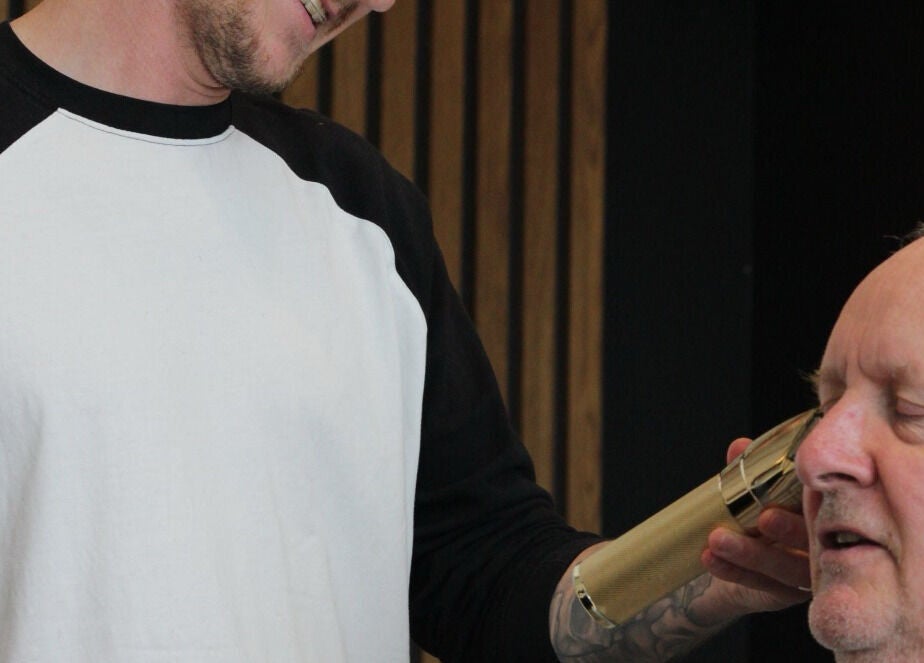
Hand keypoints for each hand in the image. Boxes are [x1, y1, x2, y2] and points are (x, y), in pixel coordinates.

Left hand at [700, 437, 811, 615]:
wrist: (736, 562)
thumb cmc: (755, 515)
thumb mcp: (753, 491)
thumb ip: (749, 470)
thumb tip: (738, 447)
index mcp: (827, 515)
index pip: (833, 509)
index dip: (817, 501)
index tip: (803, 487)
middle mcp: (827, 547)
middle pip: (817, 542)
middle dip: (790, 530)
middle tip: (764, 519)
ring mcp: (810, 574)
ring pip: (788, 569)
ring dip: (751, 554)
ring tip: (718, 539)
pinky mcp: (786, 594)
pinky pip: (762, 586)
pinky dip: (734, 572)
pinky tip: (711, 559)